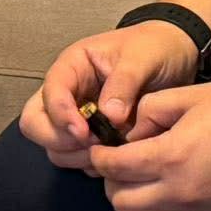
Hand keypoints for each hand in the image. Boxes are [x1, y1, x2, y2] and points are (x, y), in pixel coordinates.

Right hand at [19, 21, 201, 171]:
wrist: (175, 56)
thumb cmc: (154, 47)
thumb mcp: (142, 57)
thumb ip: (124, 83)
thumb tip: (109, 117)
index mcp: (73, 66)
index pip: (49, 92)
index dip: (61, 115)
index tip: (85, 132)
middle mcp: (68, 92)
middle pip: (35, 123)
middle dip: (59, 139)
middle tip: (94, 144)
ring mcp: (77, 116)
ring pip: (54, 146)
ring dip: (76, 156)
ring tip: (110, 150)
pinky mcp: (91, 136)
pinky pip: (77, 158)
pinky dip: (92, 163)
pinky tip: (117, 156)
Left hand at [89, 80, 210, 210]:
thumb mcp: (192, 95)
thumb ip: (151, 111)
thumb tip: (130, 132)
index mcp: (172, 157)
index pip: (115, 168)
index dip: (101, 157)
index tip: (102, 149)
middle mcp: (183, 195)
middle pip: (123, 204)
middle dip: (114, 183)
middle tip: (122, 165)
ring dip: (139, 206)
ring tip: (149, 183)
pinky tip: (177, 195)